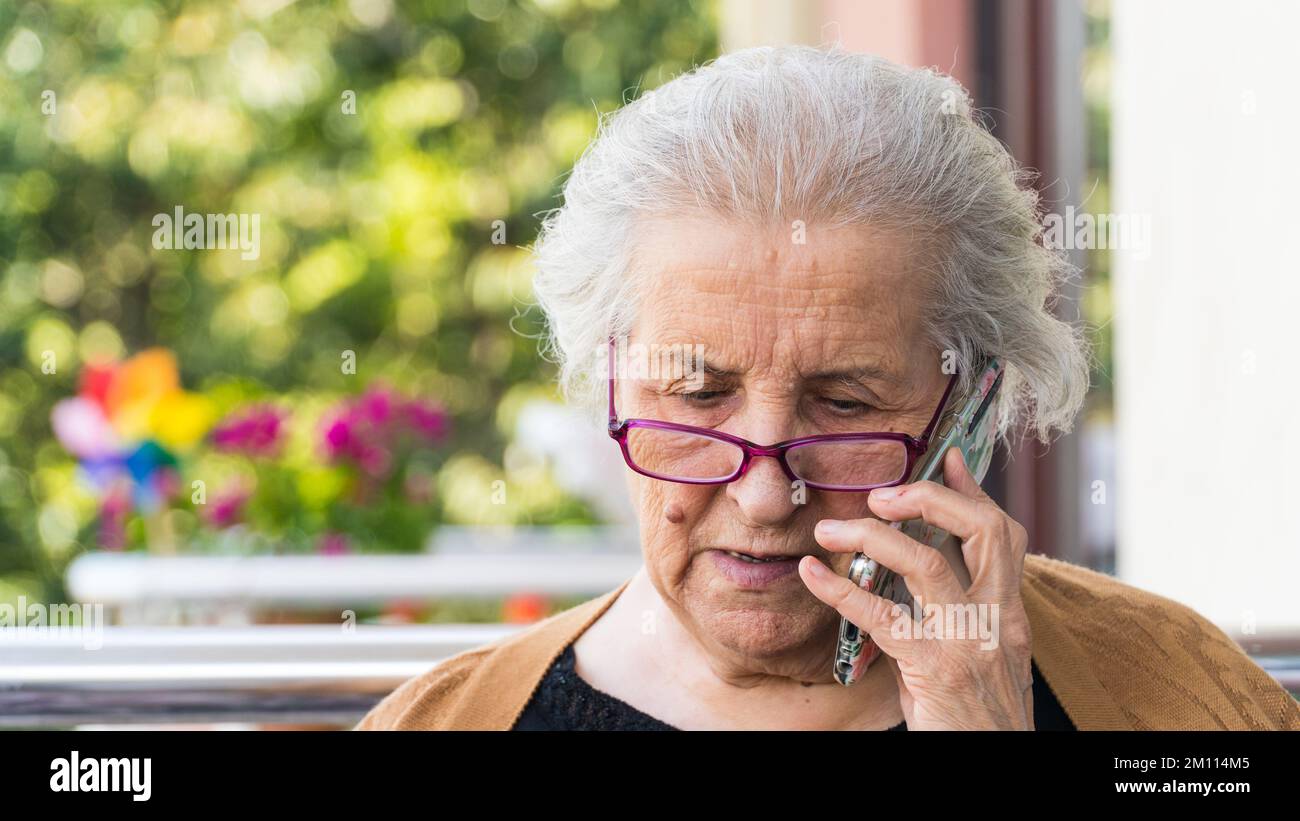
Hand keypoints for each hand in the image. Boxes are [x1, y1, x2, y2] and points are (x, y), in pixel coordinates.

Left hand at [798, 446, 1033, 729]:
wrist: (995, 764)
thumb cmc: (977, 720)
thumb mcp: (975, 660)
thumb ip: (946, 616)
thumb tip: (906, 582)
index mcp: (1009, 613)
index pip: (1003, 535)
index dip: (973, 492)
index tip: (946, 459)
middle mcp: (998, 619)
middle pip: (982, 531)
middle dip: (930, 499)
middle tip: (882, 494)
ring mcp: (968, 642)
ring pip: (927, 563)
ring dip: (872, 536)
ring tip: (830, 530)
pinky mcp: (935, 669)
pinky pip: (883, 616)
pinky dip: (841, 589)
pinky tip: (812, 575)